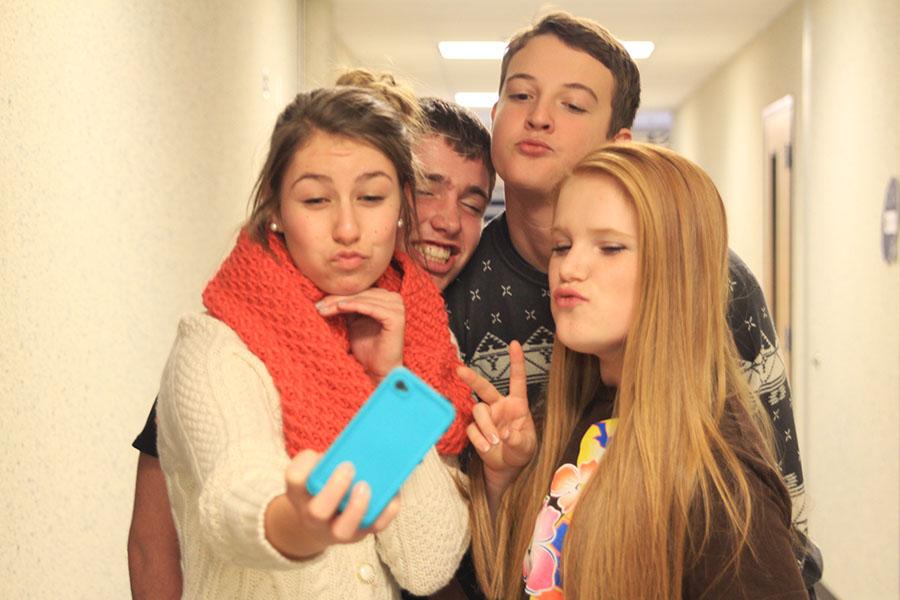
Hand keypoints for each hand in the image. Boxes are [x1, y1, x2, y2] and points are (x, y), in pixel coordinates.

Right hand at [265, 450, 399, 558]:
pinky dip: (385, 511)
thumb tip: (359, 443)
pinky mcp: (358, 535)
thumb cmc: (322, 485)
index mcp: (299, 493)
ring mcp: (335, 530)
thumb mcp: (315, 471)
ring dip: (357, 508)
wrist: (319, 524)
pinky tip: (392, 493)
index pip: (294, 480)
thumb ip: (329, 459)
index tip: (322, 454)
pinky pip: (373, 528)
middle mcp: (313, 516)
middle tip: (348, 467)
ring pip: (342, 530)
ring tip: (366, 486)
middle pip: (317, 512)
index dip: (305, 467)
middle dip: (334, 489)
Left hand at [316, 289, 404, 380]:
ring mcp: (397, 307)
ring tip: (324, 308)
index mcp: (387, 297)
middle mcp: (394, 299)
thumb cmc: (367, 348)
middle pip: (361, 294)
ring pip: (364, 299)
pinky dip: (355, 306)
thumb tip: (328, 294)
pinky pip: (371, 308)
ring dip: (341, 303)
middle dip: (337, 299)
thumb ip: (348, 306)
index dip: (338, 295)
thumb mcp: (354, 322)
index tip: (318, 303)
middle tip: (318, 305)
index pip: (360, 291)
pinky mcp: (395, 317)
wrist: (377, 369)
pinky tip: (340, 307)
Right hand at [458, 341, 535, 492]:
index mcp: (517, 404)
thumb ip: (518, 440)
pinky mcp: (475, 429)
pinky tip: (487, 448)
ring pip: (479, 411)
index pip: (517, 380)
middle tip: (460, 370)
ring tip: (494, 442)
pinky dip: (479, 439)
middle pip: (485, 388)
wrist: (507, 467)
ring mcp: (486, 417)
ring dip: (486, 427)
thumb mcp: (526, 447)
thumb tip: (506, 433)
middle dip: (472, 378)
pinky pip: (472, 429)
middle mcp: (499, 406)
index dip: (516, 362)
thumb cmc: (521, 451)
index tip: (515, 344)